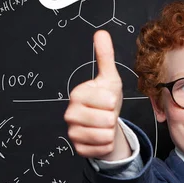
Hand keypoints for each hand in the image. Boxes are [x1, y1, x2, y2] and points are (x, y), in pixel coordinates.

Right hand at [64, 30, 126, 159]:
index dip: (113, 101)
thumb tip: (101, 33)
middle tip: (106, 113)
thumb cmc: (106, 98)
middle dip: (112, 118)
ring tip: (104, 124)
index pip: (108, 100)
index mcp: (77, 94)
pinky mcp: (78, 149)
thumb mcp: (109, 77)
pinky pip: (102, 149)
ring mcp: (72, 132)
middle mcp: (70, 113)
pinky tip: (101, 137)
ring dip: (111, 131)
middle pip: (107, 120)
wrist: (105, 122)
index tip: (106, 99)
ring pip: (105, 135)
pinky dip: (107, 144)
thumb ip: (105, 56)